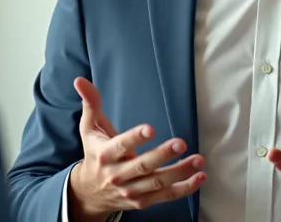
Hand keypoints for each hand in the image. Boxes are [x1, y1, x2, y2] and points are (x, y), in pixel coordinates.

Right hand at [66, 77, 205, 220]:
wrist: (89, 192)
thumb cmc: (94, 153)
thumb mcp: (89, 128)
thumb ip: (90, 103)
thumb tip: (80, 80)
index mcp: (105, 154)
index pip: (120, 145)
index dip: (135, 138)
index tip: (150, 128)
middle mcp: (118, 175)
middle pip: (143, 166)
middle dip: (162, 155)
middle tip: (180, 143)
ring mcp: (131, 190)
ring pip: (157, 182)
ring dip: (180, 172)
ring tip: (198, 160)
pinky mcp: (143, 201)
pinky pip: (166, 196)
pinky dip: (184, 189)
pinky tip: (200, 177)